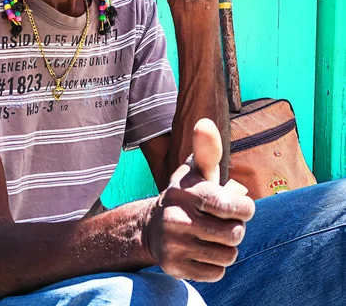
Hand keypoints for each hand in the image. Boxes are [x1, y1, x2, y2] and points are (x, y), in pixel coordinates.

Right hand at [145, 119, 254, 281]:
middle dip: (235, 228)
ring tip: (212, 236)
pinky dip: (216, 265)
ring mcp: (173, 244)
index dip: (244, 209)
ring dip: (227, 248)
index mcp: (186, 192)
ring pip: (228, 256)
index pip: (230, 207)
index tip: (241, 206)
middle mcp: (176, 218)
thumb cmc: (187, 195)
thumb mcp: (196, 171)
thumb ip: (207, 150)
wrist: (151, 227)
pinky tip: (202, 251)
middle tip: (223, 222)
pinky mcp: (173, 267)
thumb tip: (205, 123)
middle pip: (234, 235)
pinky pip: (216, 273)